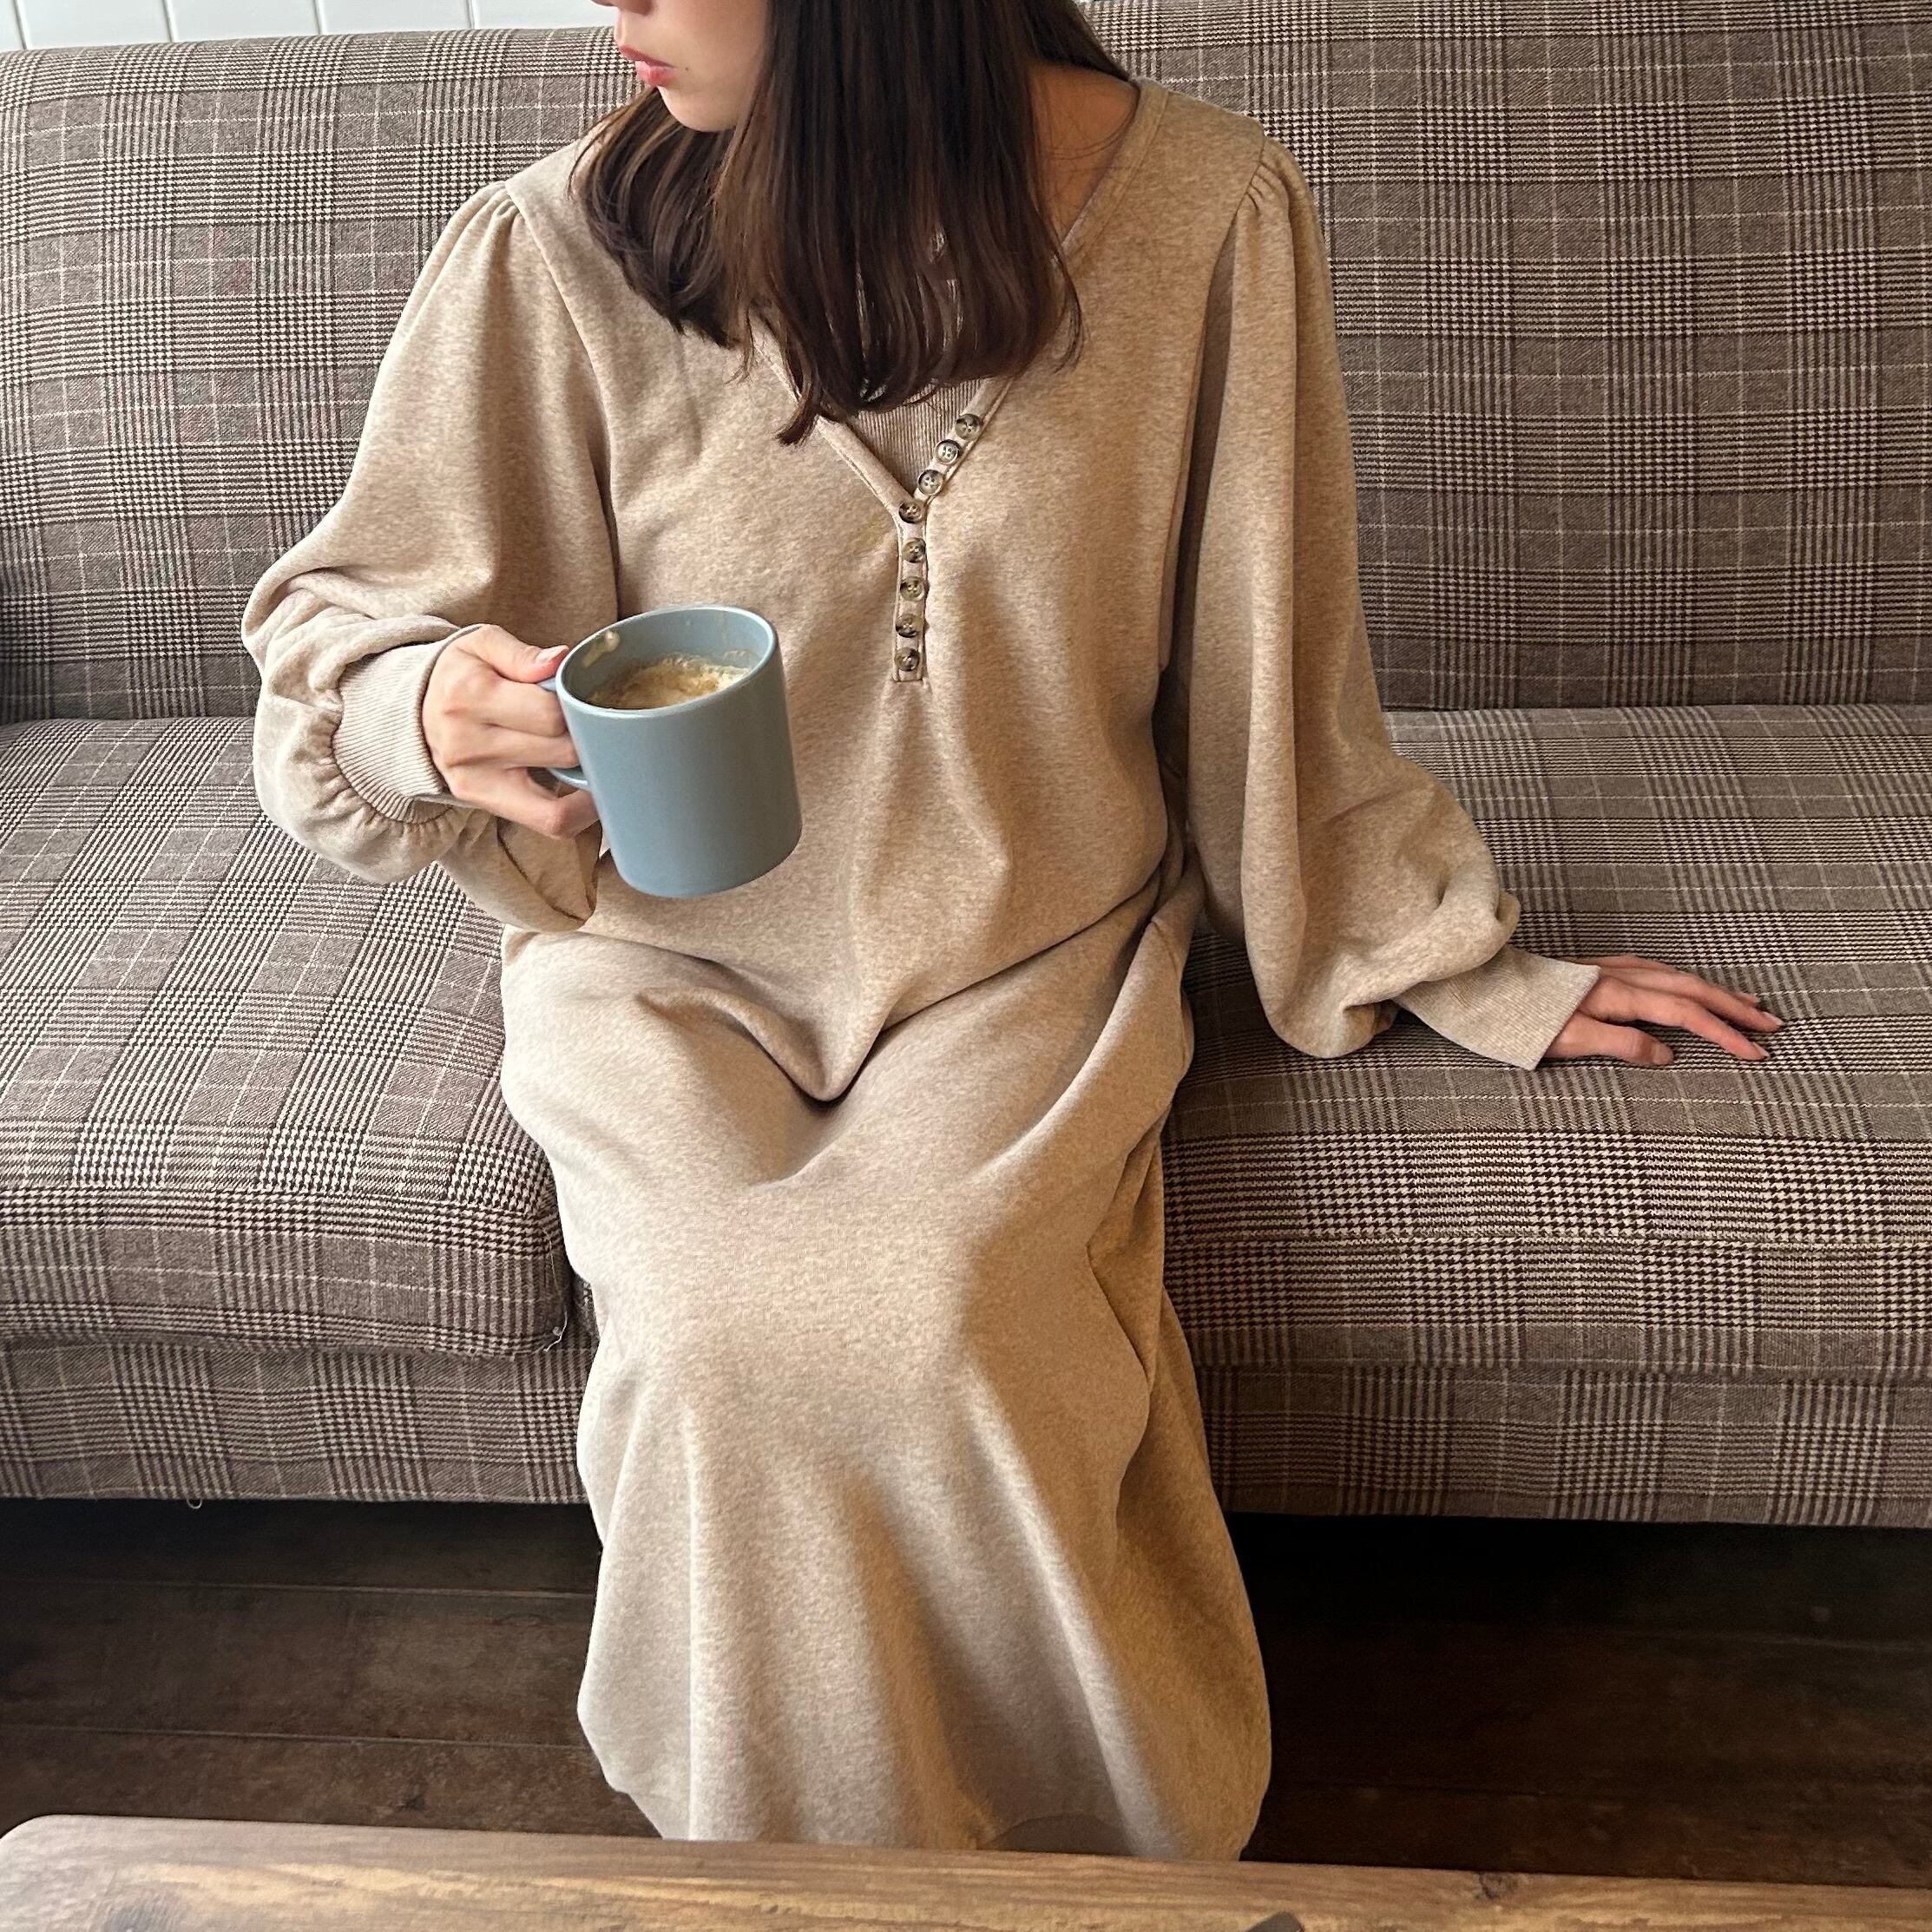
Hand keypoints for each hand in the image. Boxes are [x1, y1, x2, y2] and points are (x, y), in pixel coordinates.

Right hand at [422, 625, 602, 840]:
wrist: (416, 709)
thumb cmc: (462, 674)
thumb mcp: (482, 645)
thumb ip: (521, 653)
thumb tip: (559, 661)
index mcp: (471, 696)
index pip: (550, 714)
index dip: (579, 708)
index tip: (586, 702)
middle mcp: (469, 744)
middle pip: (560, 753)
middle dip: (589, 741)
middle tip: (598, 729)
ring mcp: (474, 780)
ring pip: (555, 803)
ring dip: (588, 782)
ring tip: (598, 760)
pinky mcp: (481, 801)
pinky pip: (545, 822)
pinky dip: (576, 814)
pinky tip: (588, 793)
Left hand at [1543, 955, 1783, 1066]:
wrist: (1487, 989)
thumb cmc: (1523, 1021)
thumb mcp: (1570, 1040)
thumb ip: (1621, 1044)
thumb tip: (1667, 1054)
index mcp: (1620, 994)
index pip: (1687, 1014)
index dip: (1725, 1033)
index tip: (1756, 1053)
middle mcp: (1623, 976)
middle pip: (1693, 989)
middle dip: (1736, 1008)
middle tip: (1773, 1025)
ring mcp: (1613, 969)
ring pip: (1679, 977)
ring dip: (1716, 992)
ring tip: (1748, 1004)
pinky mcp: (1601, 969)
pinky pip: (1659, 971)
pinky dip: (1686, 981)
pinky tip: (1690, 985)